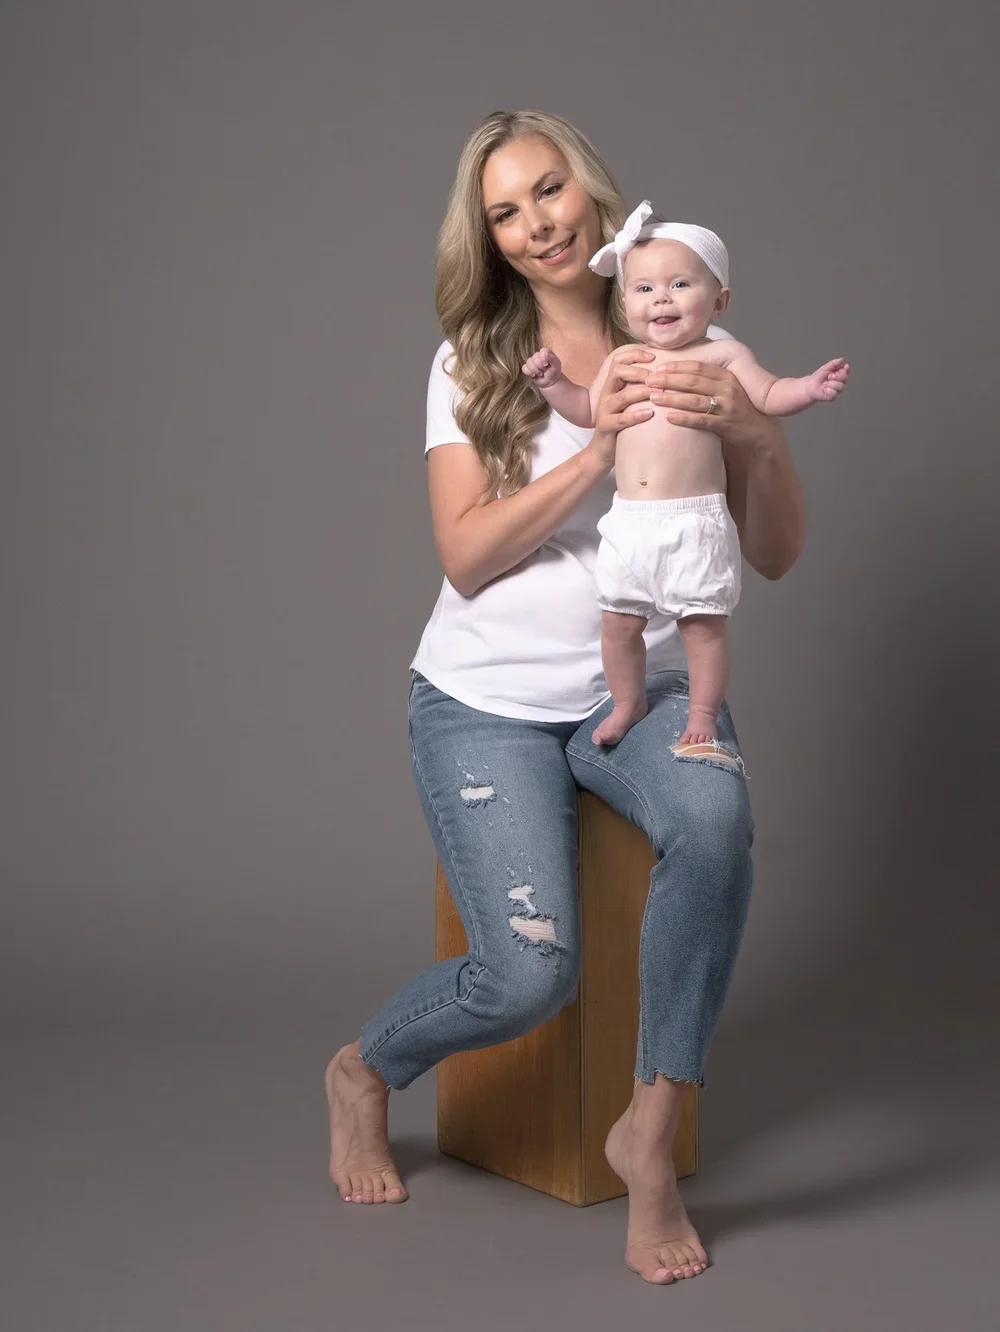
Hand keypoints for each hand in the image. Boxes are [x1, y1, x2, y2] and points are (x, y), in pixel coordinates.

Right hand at [522, 347, 562, 387]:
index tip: (546, 365)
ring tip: (540, 374)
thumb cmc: (554, 372)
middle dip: (540, 367)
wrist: (550, 382)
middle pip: (534, 358)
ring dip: (535, 370)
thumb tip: (545, 352)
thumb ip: (552, 358)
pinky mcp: (527, 368)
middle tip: (544, 371)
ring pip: (528, 363)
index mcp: (545, 352)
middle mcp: (537, 355)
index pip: (542, 351)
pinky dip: (529, 373)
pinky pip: (524, 368)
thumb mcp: (556, 365)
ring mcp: (531, 361)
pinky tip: (533, 375)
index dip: (543, 358)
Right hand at [587, 345, 656, 468]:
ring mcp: (604, 411)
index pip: (618, 361)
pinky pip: (621, 420)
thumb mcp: (630, 402)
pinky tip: (650, 414)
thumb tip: (663, 373)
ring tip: (658, 393)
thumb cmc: (623, 425)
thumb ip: (639, 387)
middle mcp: (606, 395)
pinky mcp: (605, 427)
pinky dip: (636, 416)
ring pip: (621, 396)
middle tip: (657, 377)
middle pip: (617, 372)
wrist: (603, 451)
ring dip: (641, 392)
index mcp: (612, 386)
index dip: (635, 355)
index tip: (654, 357)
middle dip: (639, 372)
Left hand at [647, 360, 770, 451]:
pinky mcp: (725, 425)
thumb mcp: (728, 388)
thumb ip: (710, 380)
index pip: (698, 367)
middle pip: (693, 382)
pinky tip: (668, 418)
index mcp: (727, 376)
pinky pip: (700, 421)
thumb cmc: (739, 408)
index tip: (659, 367)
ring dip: (672, 398)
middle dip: (669, 380)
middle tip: (650, 381)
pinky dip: (684, 419)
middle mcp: (727, 389)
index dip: (677, 366)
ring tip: (654, 397)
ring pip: (694, 400)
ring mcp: (727, 407)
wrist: (760, 431)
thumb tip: (682, 372)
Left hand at [808, 357, 849, 401]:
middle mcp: (841, 382)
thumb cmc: (818, 377)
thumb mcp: (826, 368)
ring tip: (824, 384)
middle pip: (845, 378)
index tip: (845, 366)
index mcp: (840, 374)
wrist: (810, 386)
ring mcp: (838, 390)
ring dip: (831, 384)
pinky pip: (835, 393)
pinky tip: (824, 389)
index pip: (847, 371)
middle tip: (829, 376)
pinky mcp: (834, 396)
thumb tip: (842, 360)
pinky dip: (828, 390)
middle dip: (837, 376)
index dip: (847, 369)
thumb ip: (834, 363)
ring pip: (841, 386)